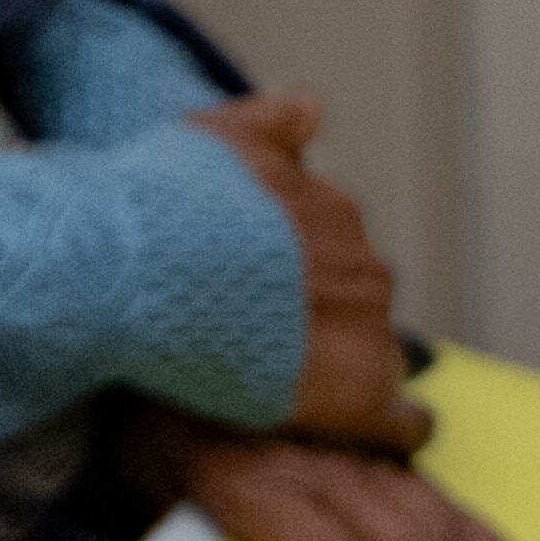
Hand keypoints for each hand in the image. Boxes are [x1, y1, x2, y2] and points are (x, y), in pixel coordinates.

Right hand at [188, 89, 429, 451]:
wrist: (135, 270)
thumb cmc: (165, 202)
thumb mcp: (216, 133)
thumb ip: (274, 121)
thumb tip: (317, 108)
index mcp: (334, 209)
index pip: (338, 243)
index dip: (299, 266)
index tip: (262, 284)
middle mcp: (364, 266)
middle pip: (358, 298)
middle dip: (322, 313)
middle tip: (261, 333)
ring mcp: (367, 332)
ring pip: (376, 352)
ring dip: (343, 363)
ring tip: (288, 381)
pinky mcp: (359, 396)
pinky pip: (404, 422)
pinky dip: (397, 428)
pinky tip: (377, 432)